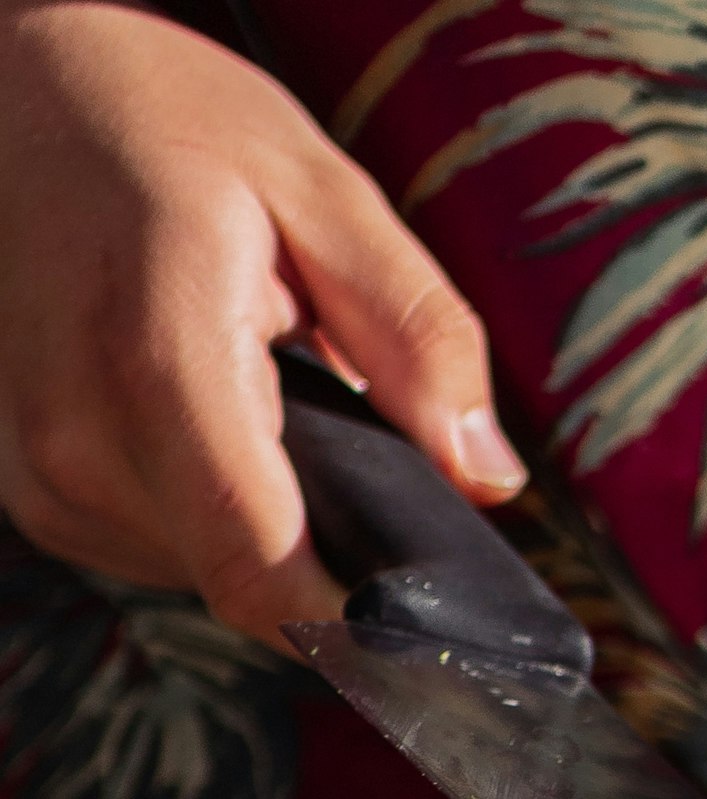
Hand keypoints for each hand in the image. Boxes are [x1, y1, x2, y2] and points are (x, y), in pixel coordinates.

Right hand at [0, 0, 519, 644]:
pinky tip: (203, 408)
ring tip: (258, 391)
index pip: (266, 578)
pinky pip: (159, 546)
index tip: (428, 626)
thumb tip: (489, 478)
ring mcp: (42, 476)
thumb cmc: (163, 121)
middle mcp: (80, 442)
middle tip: (345, 430)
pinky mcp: (32, 492)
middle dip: (326, 541)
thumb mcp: (319, 188)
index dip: (358, 628)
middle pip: (252, 584)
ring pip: (208, 572)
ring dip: (264, 514)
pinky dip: (207, 501)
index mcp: (158, 364)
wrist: (8, 92)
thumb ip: (417, 335)